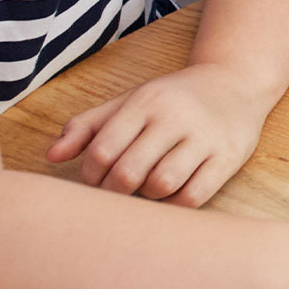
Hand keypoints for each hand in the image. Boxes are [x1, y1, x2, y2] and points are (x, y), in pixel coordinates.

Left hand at [47, 63, 273, 205]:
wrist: (236, 85)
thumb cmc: (172, 99)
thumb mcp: (129, 102)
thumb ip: (87, 126)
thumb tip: (52, 157)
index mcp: (146, 102)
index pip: (102, 150)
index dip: (91, 176)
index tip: (96, 181)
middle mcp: (175, 117)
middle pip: (128, 172)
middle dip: (115, 191)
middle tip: (117, 192)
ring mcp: (204, 138)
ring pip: (162, 184)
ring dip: (147, 196)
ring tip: (147, 189)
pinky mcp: (228, 157)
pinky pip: (194, 195)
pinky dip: (175, 204)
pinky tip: (171, 194)